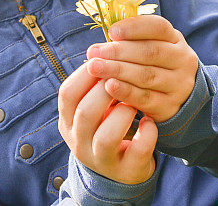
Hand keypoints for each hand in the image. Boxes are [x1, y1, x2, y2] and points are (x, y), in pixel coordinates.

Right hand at [58, 62, 157, 184]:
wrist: (120, 170)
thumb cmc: (107, 125)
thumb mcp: (94, 105)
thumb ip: (95, 83)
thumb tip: (104, 47)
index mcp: (68, 121)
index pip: (67, 94)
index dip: (86, 73)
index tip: (105, 57)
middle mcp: (80, 142)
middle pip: (85, 112)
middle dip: (105, 89)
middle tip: (122, 76)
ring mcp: (101, 159)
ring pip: (106, 137)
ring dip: (123, 114)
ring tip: (134, 103)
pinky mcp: (126, 170)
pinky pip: (137, 153)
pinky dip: (146, 135)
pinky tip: (150, 122)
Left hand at [86, 15, 198, 122]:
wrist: (179, 100)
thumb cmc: (155, 67)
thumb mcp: (151, 49)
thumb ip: (130, 43)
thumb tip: (98, 48)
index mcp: (176, 40)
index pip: (159, 27)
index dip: (135, 28)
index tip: (111, 31)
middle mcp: (182, 60)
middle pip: (150, 52)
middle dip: (119, 51)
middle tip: (94, 52)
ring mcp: (179, 84)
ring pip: (147, 75)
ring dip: (118, 70)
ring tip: (95, 68)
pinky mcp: (170, 106)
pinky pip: (146, 98)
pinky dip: (126, 91)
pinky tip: (109, 86)